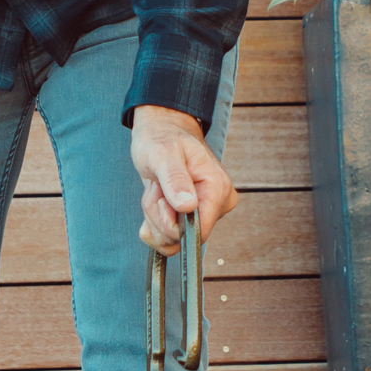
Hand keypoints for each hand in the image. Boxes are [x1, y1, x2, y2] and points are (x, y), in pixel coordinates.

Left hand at [130, 104, 237, 253]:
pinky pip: (168, 238)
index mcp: (217, 188)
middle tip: (157, 186)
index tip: (162, 198)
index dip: (173, 222)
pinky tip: (155, 198)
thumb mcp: (163, 154)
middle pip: (182, 236)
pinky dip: (153, 220)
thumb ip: (175, 179)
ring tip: (157, 187)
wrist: (160, 132)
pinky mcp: (192, 217)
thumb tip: (188, 206)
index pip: (200, 231)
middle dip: (158, 214)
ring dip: (154, 215)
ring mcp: (204, 212)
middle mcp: (216, 203)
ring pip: (171, 238)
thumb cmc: (162, 138)